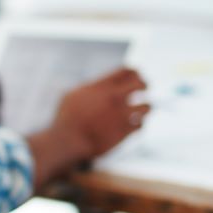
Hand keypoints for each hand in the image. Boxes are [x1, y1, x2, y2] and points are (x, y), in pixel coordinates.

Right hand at [27, 68, 149, 185]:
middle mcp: (114, 98)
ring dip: (145, 107)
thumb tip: (101, 83)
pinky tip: (134, 125)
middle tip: (144, 89)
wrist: (67, 142)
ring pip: (147, 106)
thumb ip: (90, 87)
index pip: (128, 71)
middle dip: (144, 85)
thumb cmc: (66, 119)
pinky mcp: (124, 132)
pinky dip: (139, 124)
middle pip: (140, 84)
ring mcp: (121, 115)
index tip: (135, 76)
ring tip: (142, 109)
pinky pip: (141, 125)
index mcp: (102, 86)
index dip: (134, 72)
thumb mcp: (72, 95)